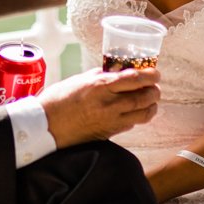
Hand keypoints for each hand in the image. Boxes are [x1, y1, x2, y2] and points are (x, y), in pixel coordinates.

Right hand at [37, 68, 160, 148]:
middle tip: (155, 86)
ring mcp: (111, 120)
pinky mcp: (110, 132)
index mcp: (101, 86)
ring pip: (143, 114)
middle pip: (144, 97)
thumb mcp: (81, 79)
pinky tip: (136, 111)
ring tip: (150, 99)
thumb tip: (119, 70)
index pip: (135, 79)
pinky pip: (132, 124)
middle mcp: (110, 104)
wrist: (47, 125)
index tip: (155, 73)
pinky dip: (139, 116)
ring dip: (151, 105)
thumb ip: (102, 75)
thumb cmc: (59, 99)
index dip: (150, 75)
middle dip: (154, 91)